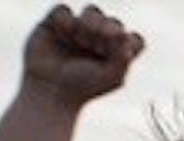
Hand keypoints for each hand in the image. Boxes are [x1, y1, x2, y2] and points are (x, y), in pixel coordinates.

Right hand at [23, 5, 144, 105]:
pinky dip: (65, 19)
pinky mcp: (55, 24)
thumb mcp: (110, 77)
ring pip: (92, 11)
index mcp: (117, 54)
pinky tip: (62, 33)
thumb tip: (123, 33)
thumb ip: (123, 57)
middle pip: (113, 22)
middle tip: (94, 49)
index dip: (127, 42)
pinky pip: (64, 9)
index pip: (134, 38)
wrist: (50, 89)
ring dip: (89, 24)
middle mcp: (100, 41)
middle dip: (105, 33)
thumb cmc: (83, 86)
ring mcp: (79, 30)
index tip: (115, 52)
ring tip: (80, 42)